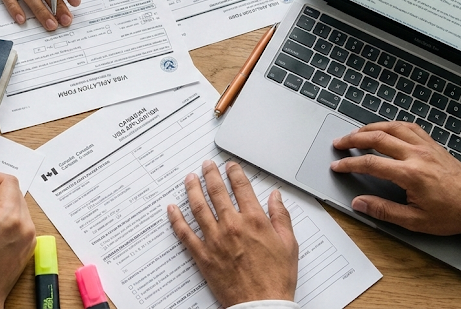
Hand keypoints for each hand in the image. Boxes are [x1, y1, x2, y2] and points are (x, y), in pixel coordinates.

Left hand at [168, 160, 297, 305]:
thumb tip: (275, 197)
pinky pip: (185, 233)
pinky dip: (176, 219)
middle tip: (206, 165)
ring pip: (198, 207)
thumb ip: (281, 217)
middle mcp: (232, 226)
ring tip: (189, 178)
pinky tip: (172, 209)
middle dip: (210, 175)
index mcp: (254, 221)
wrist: (262, 304)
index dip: (234, 173)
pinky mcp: (203, 255)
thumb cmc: (276, 277)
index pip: (241, 188)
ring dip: (192, 189)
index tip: (229, 166)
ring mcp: (215, 240)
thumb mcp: (289, 244)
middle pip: (217, 192)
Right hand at [331, 122, 460, 239]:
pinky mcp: (434, 146)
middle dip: (354, 138)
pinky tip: (386, 129)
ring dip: (371, 127)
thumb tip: (360, 203)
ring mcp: (427, 147)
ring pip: (393, 127)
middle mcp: (418, 155)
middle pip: (378, 137)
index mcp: (411, 174)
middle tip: (339, 143)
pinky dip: (393, 125)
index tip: (338, 166)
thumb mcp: (415, 221)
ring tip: (357, 132)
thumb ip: (384, 210)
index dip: (350, 163)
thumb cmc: (452, 214)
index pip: (371, 163)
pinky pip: (410, 127)